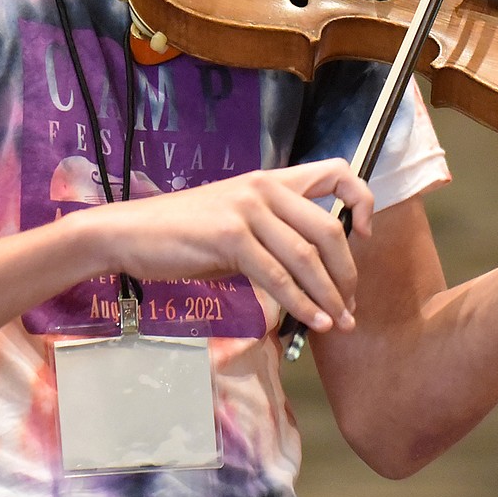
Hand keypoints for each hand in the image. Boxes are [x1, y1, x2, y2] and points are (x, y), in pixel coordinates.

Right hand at [89, 158, 374, 334]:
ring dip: (328, 297)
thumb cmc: (186, 234)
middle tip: (350, 306)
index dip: (361, 200)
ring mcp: (247, 209)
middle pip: (328, 229)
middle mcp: (264, 187)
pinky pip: (278, 276)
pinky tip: (311, 322)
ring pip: (306, 257)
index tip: (365, 235)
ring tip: (339, 323)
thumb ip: (276, 235)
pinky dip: (301, 304)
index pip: (336, 172)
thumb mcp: (238, 224)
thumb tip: (315, 272)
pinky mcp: (230, 236)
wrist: (132, 233)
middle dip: (346, 274)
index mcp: (271, 180)